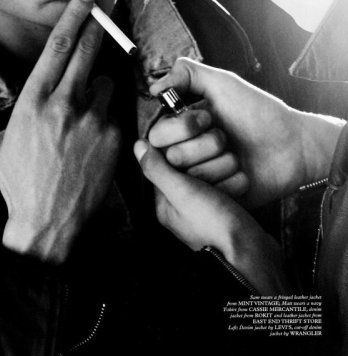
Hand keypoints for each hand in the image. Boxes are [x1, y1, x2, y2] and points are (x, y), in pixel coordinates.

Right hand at [0, 0, 121, 262]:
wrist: (48, 225)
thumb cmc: (15, 181)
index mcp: (33, 101)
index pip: (58, 46)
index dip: (74, 15)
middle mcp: (66, 105)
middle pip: (88, 49)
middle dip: (100, 17)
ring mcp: (94, 121)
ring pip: (104, 81)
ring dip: (96, 85)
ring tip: (80, 112)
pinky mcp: (115, 138)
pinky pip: (113, 111)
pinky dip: (104, 113)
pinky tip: (90, 135)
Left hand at [134, 140, 290, 293]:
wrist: (254, 255)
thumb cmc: (215, 224)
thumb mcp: (182, 193)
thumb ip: (159, 170)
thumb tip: (137, 145)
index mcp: (165, 206)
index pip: (163, 166)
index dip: (176, 149)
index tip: (190, 137)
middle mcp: (181, 210)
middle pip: (186, 170)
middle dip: (200, 159)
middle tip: (213, 155)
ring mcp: (204, 213)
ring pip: (207, 176)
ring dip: (218, 167)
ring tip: (229, 167)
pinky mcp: (226, 213)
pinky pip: (224, 186)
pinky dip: (230, 179)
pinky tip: (237, 176)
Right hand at [150, 58, 344, 207]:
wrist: (293, 145)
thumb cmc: (259, 112)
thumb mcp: (222, 83)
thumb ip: (185, 74)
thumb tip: (153, 87)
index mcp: (182, 127)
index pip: (157, 135)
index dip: (182, 126)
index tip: (208, 116)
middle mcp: (187, 152)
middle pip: (171, 157)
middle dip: (204, 144)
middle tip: (225, 136)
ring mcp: (201, 178)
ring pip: (190, 179)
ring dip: (220, 162)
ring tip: (236, 155)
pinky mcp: (216, 199)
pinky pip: (209, 196)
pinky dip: (230, 182)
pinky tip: (243, 173)